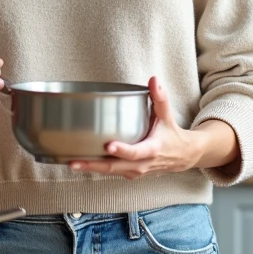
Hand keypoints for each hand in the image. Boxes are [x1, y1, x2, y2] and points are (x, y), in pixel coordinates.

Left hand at [69, 77, 198, 179]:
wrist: (181, 156)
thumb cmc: (170, 133)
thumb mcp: (167, 115)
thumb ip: (160, 97)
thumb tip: (153, 80)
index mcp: (152, 149)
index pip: (135, 152)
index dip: (122, 150)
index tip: (108, 146)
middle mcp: (142, 164)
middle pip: (115, 167)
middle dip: (94, 165)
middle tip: (74, 161)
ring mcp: (134, 171)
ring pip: (110, 172)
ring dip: (90, 168)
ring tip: (71, 162)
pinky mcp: (129, 173)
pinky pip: (111, 173)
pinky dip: (95, 169)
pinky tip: (80, 162)